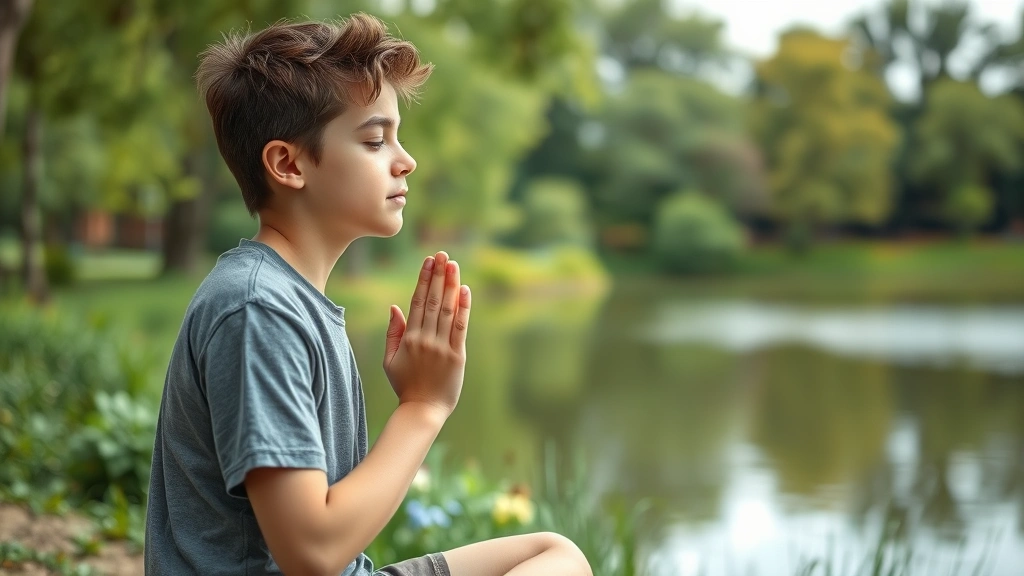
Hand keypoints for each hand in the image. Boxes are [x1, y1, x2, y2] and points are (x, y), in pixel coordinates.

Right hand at [383, 251, 471, 416]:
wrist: (422, 410)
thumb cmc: (405, 385)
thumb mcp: (390, 360)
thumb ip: (393, 332)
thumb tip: (395, 306)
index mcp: (409, 338)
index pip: (417, 302)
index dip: (423, 279)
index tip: (428, 261)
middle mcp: (425, 339)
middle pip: (433, 301)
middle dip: (438, 275)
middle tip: (442, 254)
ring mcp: (442, 347)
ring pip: (447, 310)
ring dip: (450, 285)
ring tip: (453, 265)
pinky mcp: (457, 356)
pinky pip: (460, 327)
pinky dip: (463, 307)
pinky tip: (465, 289)